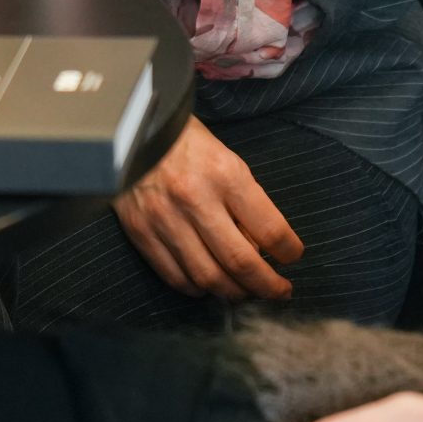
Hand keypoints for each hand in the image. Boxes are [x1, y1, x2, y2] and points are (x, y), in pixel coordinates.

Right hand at [114, 117, 302, 301]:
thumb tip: (258, 247)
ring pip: (208, 277)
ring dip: (234, 292)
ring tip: (245, 290)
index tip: (293, 256)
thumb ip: (244, 201)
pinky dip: (197, 288)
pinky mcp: (140, 231)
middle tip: (279, 290)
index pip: (270, 229)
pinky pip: (174, 276)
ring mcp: (164, 218)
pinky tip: (208, 284)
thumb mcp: (226, 157)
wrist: (129, 128)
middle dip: (268, 285)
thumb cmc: (185, 140)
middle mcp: (195, 199)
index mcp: (224, 174)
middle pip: (241, 262)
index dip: (289, 252)